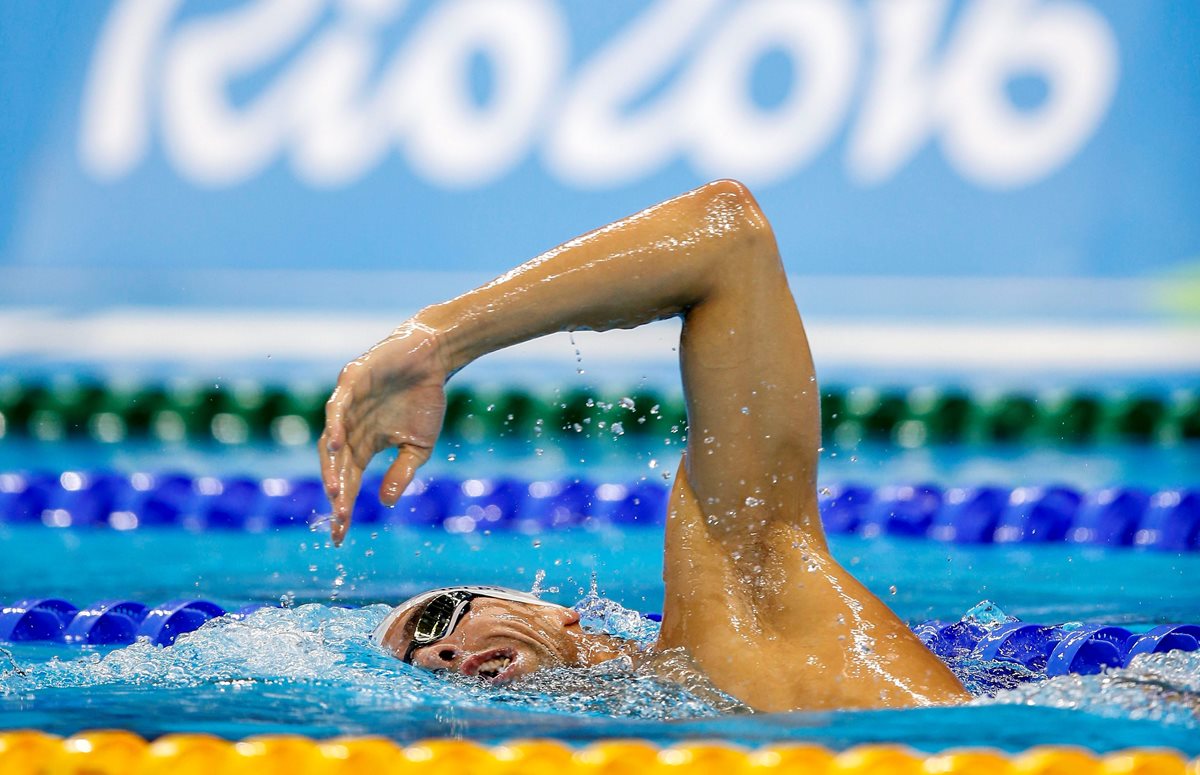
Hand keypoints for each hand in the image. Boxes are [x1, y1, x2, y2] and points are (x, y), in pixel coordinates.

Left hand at [319, 320, 447, 544]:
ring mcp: (347, 405)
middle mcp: (349, 428)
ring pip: (331, 441)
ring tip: (336, 491)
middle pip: (335, 466)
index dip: (343, 508)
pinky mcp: (350, 381)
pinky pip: (337, 407)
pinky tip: (337, 446)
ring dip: (331, 467)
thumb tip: (385, 502)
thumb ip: (401, 472)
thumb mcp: (418, 447)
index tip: (339, 537)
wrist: (434, 358)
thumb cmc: (425, 399)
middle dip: (336, 494)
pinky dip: (334, 426)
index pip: (348, 481)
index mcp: (363, 445)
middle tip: (339, 519)